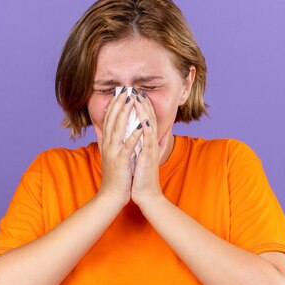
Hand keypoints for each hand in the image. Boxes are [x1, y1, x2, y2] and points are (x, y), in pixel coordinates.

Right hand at [96, 88, 143, 208]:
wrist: (111, 197)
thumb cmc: (115, 178)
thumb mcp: (109, 156)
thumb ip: (106, 142)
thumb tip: (102, 130)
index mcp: (107, 143)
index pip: (109, 119)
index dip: (114, 105)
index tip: (120, 92)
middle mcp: (108, 145)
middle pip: (113, 120)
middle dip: (119, 103)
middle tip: (126, 89)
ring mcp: (113, 152)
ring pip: (119, 128)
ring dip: (125, 113)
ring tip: (132, 100)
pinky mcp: (121, 161)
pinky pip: (128, 145)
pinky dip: (135, 135)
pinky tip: (141, 125)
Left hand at [130, 92, 168, 206]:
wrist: (145, 195)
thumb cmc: (140, 178)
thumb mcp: (139, 158)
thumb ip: (140, 146)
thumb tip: (138, 138)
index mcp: (146, 143)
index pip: (145, 120)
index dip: (140, 107)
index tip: (134, 94)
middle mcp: (150, 144)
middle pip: (148, 119)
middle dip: (142, 104)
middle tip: (136, 90)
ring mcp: (151, 149)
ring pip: (149, 126)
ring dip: (144, 111)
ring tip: (138, 98)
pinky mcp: (149, 157)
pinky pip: (148, 141)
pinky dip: (146, 129)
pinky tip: (143, 119)